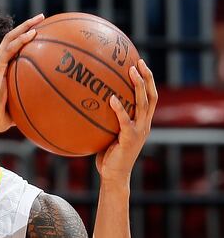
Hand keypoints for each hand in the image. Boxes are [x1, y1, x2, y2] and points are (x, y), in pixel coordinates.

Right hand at [0, 13, 44, 132]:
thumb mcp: (19, 107)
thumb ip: (28, 103)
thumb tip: (45, 108)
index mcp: (1, 70)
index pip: (13, 48)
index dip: (25, 38)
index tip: (40, 31)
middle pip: (12, 38)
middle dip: (27, 25)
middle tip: (42, 18)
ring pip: (10, 38)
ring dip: (26, 26)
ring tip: (41, 19)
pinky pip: (9, 49)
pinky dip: (21, 40)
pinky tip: (33, 34)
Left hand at [96, 59, 156, 183]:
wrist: (114, 176)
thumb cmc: (108, 156)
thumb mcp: (107, 135)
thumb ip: (104, 121)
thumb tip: (86, 105)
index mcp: (142, 122)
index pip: (150, 97)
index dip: (147, 81)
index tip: (140, 64)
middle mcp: (144, 124)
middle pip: (151, 96)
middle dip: (147, 77)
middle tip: (139, 62)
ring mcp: (139, 131)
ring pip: (144, 103)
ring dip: (138, 86)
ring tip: (131, 71)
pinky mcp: (130, 139)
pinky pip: (125, 120)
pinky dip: (120, 109)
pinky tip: (112, 98)